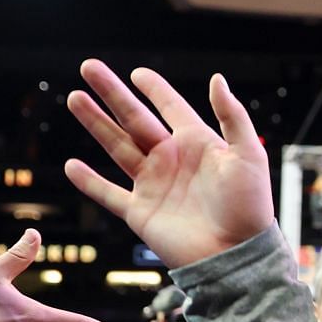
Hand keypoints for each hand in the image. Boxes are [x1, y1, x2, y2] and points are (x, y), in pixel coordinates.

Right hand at [65, 60, 275, 270]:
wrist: (236, 254)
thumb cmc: (250, 206)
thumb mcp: (248, 155)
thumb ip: (232, 116)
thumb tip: (217, 78)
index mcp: (197, 143)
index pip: (171, 107)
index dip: (155, 89)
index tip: (137, 72)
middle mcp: (171, 159)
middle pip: (134, 119)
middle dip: (111, 93)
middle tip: (88, 67)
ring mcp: (153, 184)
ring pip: (116, 147)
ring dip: (95, 123)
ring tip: (74, 98)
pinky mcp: (140, 212)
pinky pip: (108, 194)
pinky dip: (89, 182)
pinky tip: (71, 165)